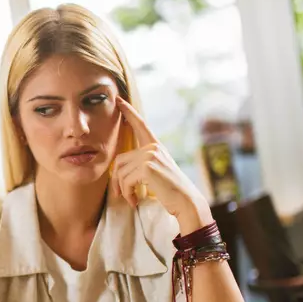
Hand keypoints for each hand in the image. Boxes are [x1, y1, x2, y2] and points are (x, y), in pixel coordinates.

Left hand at [111, 98, 212, 232]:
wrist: (186, 202)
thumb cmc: (171, 191)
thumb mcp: (156, 172)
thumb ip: (141, 164)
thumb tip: (117, 169)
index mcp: (156, 146)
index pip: (140, 124)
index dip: (128, 111)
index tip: (118, 99)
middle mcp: (153, 147)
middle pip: (119, 160)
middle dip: (116, 180)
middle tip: (121, 194)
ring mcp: (150, 155)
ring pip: (119, 172)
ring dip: (122, 190)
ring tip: (130, 199)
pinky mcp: (147, 167)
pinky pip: (125, 180)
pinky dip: (127, 194)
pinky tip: (134, 201)